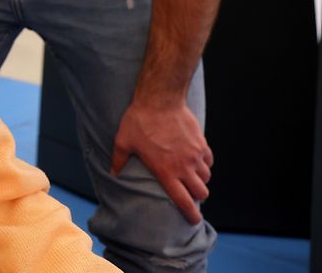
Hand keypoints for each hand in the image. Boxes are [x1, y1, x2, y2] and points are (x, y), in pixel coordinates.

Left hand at [111, 100, 212, 223]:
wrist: (160, 100)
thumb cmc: (139, 121)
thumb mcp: (123, 141)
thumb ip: (119, 160)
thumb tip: (112, 173)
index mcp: (166, 171)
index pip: (183, 200)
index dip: (191, 214)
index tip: (193, 220)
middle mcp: (184, 166)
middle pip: (201, 192)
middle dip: (197, 197)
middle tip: (189, 193)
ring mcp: (195, 155)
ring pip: (206, 177)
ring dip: (200, 179)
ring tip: (190, 175)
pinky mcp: (202, 143)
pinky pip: (208, 160)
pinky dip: (204, 163)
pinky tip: (194, 159)